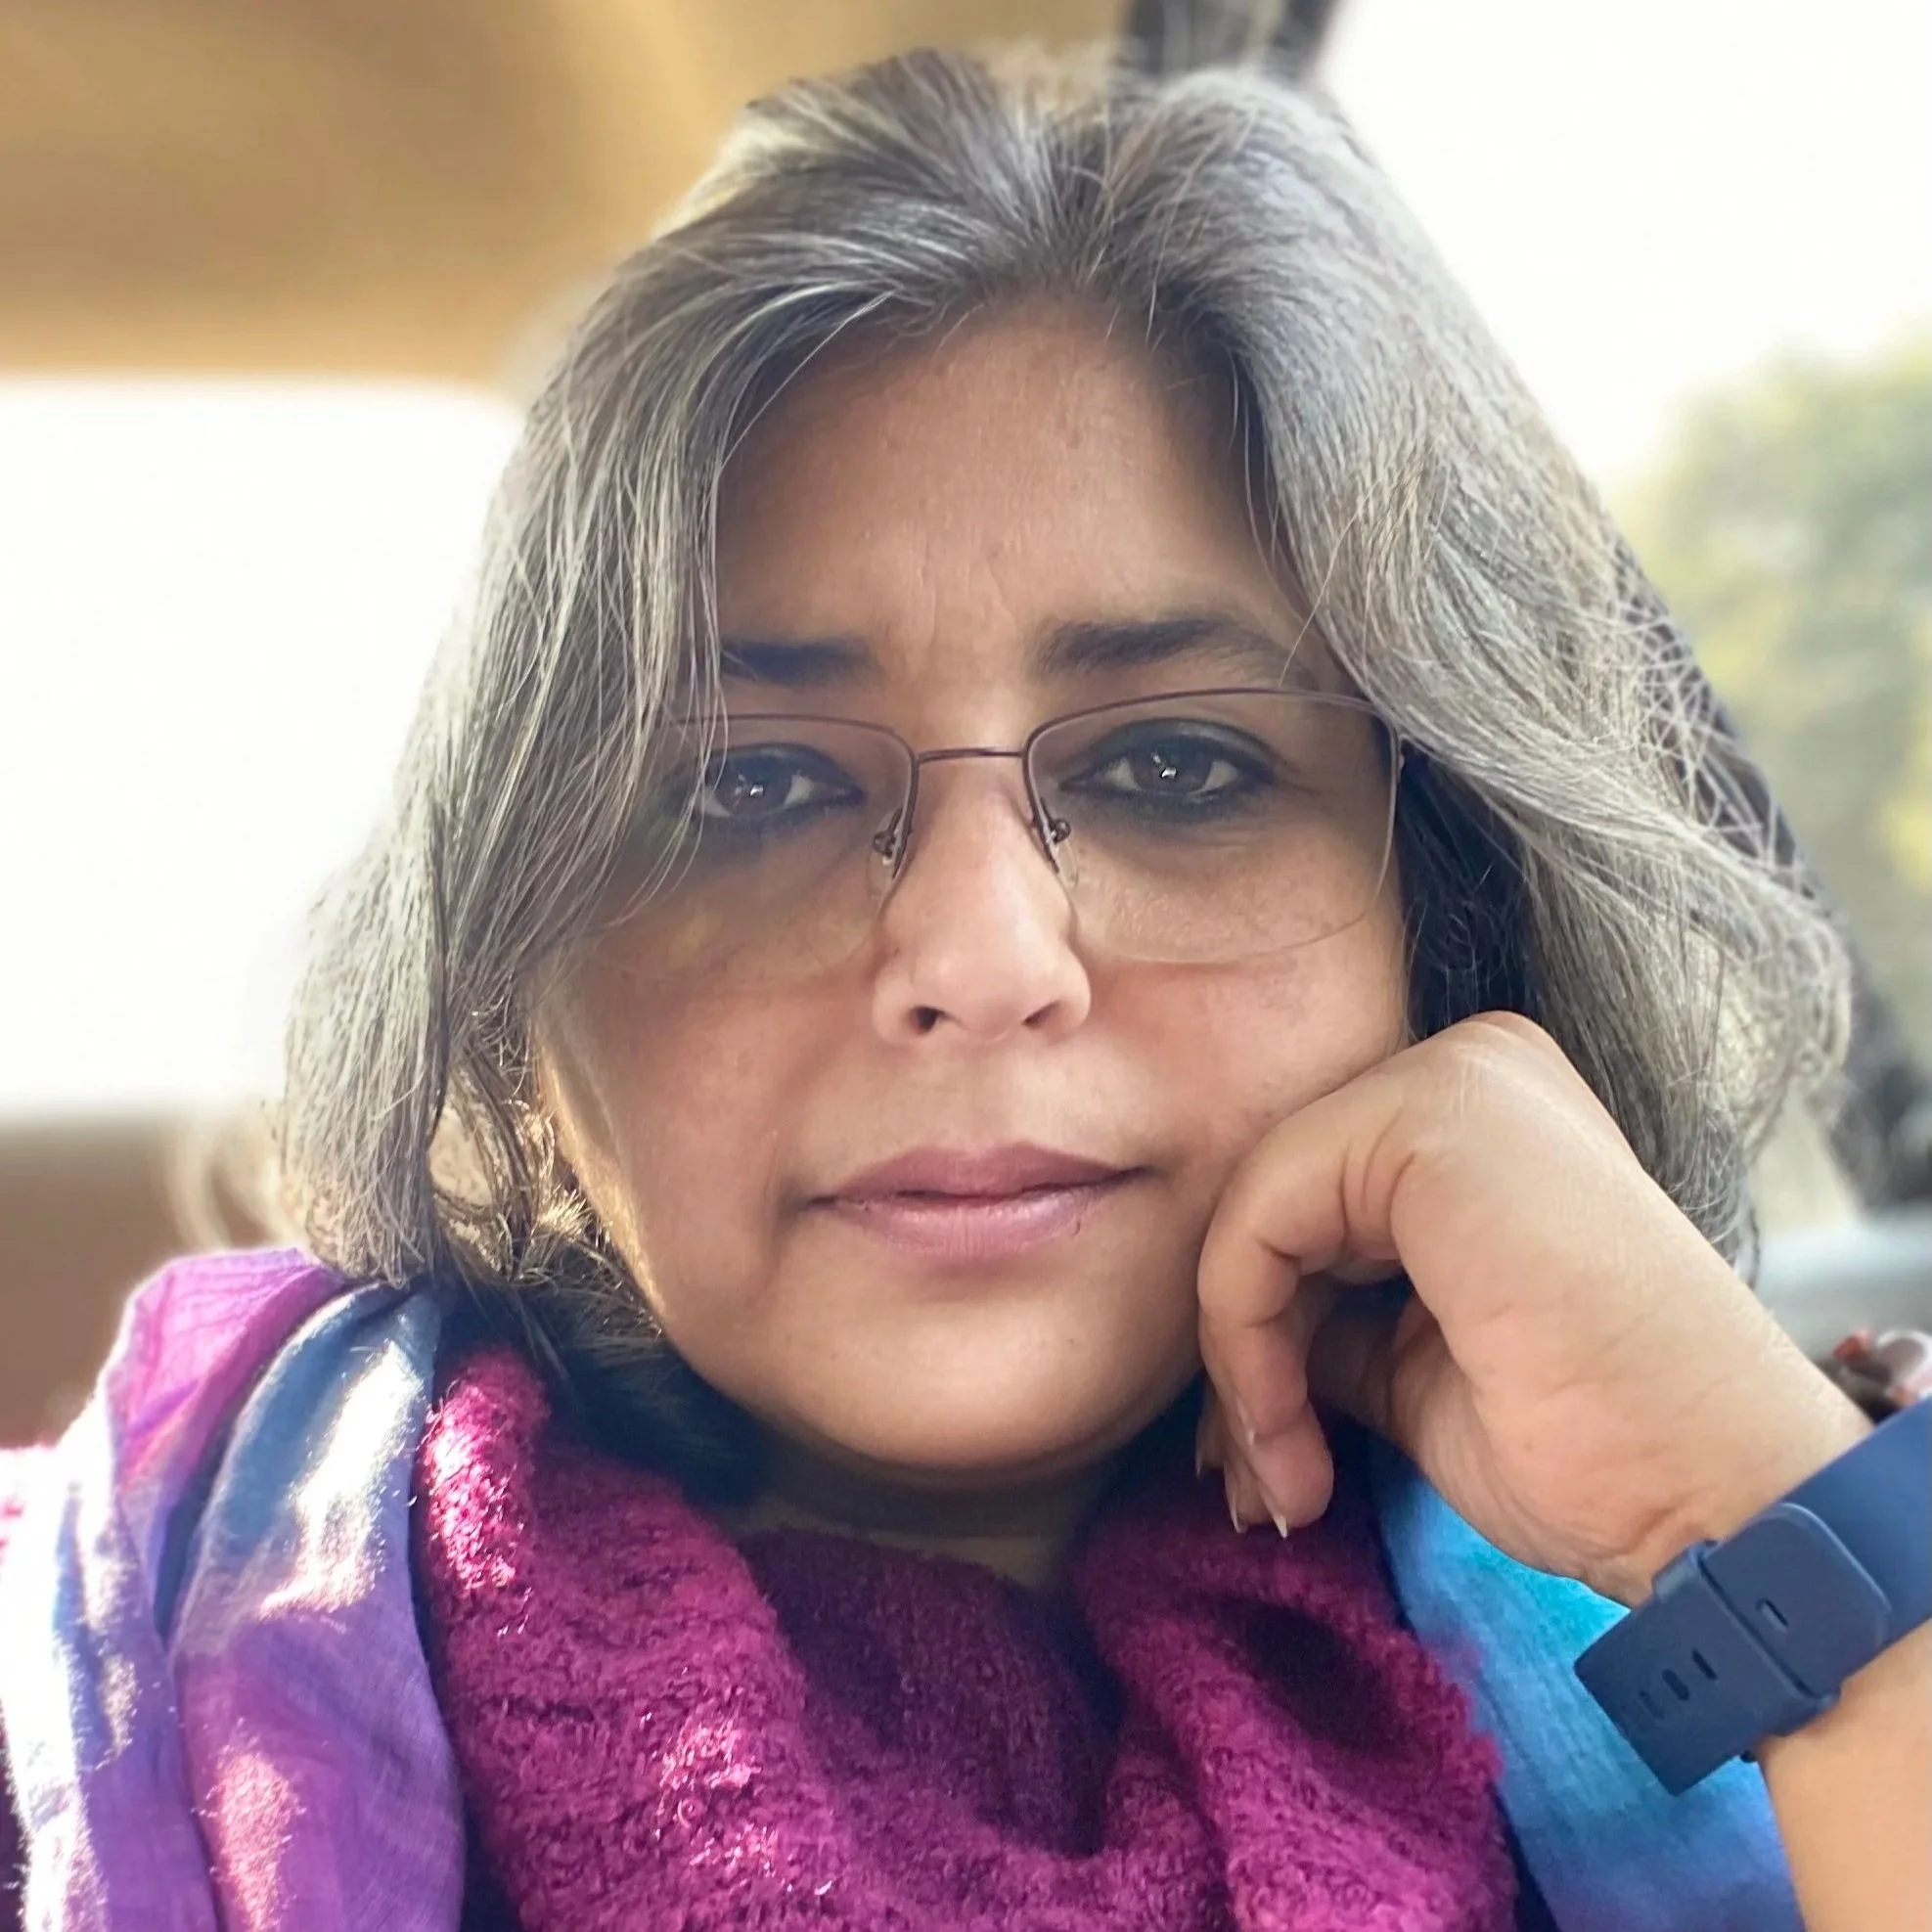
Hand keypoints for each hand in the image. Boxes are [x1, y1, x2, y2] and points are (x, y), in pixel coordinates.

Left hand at [1195, 1012, 1870, 1606]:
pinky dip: (1244, 1340)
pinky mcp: (1429, 1113)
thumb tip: (1236, 1334)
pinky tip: (1289, 1440)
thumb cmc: (1596, 1450)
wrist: (1716, 1503)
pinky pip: (1258, 1219)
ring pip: (1254, 1212)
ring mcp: (1455, 1077)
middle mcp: (1472, 1067)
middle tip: (1253, 1483)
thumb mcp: (1420, 1365)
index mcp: (1484, 1117)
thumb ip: (1331, 1316)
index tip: (1269, 1462)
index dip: (1264, 1335)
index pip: (1308, 1203)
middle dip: (1243, 1354)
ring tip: (1276, 1483)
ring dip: (1242, 1368)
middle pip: (1274, 1200)